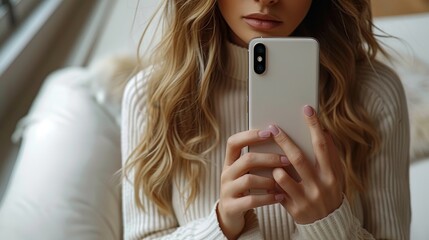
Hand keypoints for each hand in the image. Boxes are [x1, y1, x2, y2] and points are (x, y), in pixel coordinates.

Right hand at [217, 129, 287, 238]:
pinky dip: (268, 198)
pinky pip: (251, 200)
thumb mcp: (247, 173)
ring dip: (269, 179)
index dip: (250, 135)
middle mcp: (226, 174)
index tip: (269, 132)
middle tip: (286, 160)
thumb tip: (282, 144)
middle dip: (268, 158)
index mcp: (229, 162)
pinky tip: (280, 197)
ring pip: (249, 180)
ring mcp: (227, 190)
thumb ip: (258, 161)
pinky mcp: (231, 206)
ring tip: (283, 181)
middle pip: (246, 160)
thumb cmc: (245, 189)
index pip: (234, 142)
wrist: (229, 214)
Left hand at [271, 105, 343, 223]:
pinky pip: (276, 191)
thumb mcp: (336, 174)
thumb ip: (331, 154)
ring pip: (282, 176)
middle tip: (272, 127)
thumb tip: (324, 131)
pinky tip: (267, 176)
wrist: (328, 223)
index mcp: (331, 174)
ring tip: (270, 159)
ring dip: (274, 165)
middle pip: (297, 158)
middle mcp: (320, 186)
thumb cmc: (329, 191)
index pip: (322, 146)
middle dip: (284, 140)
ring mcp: (306, 199)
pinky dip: (270, 181)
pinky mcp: (294, 209)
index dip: (314, 126)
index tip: (307, 109)